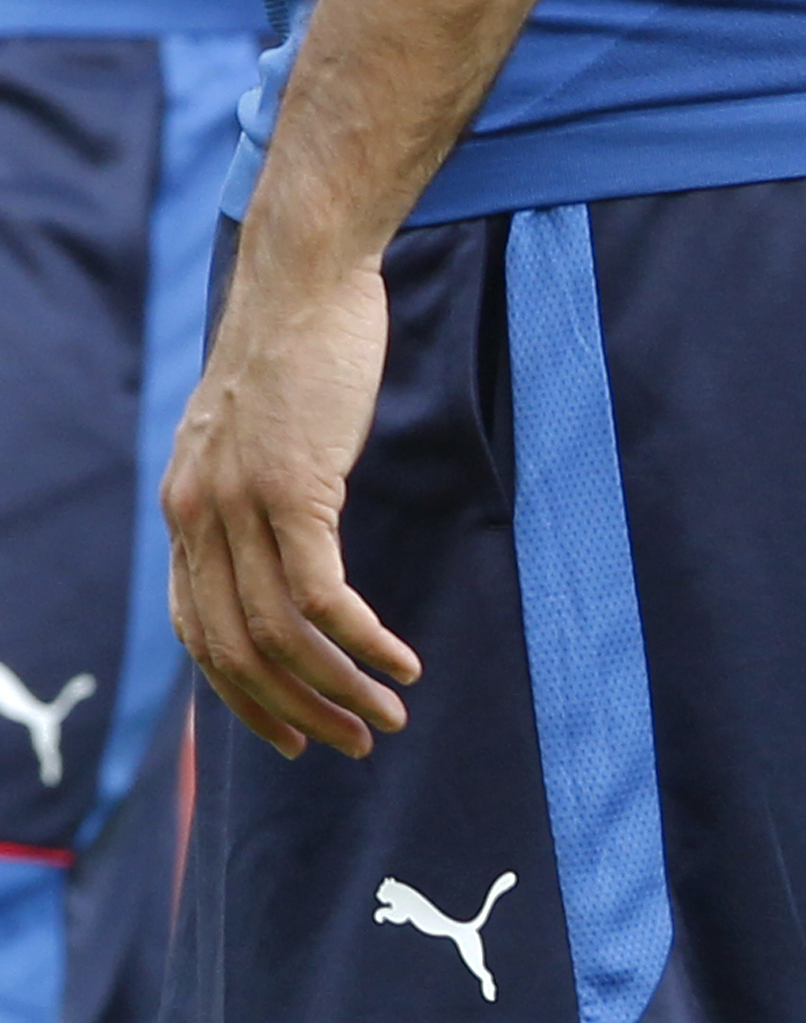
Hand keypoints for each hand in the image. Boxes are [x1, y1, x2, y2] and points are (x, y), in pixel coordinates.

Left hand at [164, 259, 417, 759]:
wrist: (303, 279)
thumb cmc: (298, 354)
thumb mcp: (256, 435)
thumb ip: (254, 494)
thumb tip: (283, 547)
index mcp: (186, 509)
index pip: (199, 635)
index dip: (245, 700)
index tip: (296, 739)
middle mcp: (197, 513)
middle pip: (237, 650)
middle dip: (299, 713)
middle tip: (359, 743)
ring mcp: (240, 502)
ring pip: (282, 634)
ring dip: (340, 688)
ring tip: (393, 714)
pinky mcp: (293, 488)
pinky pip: (324, 596)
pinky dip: (364, 642)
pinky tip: (402, 660)